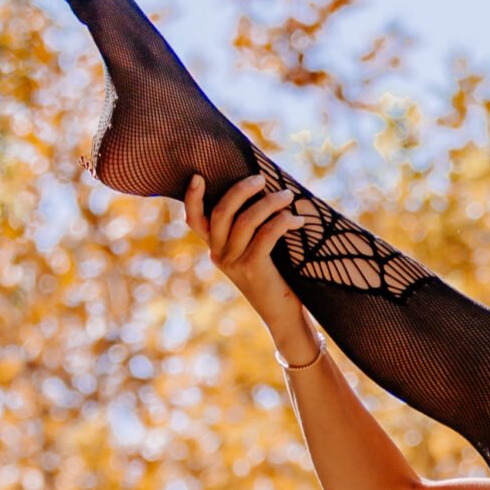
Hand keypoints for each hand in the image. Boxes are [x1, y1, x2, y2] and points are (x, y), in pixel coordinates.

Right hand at [187, 173, 307, 346]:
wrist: (281, 313)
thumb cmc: (273, 275)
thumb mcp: (253, 250)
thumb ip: (249, 227)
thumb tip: (263, 191)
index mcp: (215, 247)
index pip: (195, 221)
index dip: (192, 198)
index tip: (199, 176)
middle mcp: (218, 254)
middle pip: (222, 212)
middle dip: (242, 190)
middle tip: (261, 179)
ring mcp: (234, 262)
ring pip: (246, 220)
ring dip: (270, 203)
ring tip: (288, 196)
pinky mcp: (253, 268)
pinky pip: (267, 234)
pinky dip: (283, 221)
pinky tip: (297, 221)